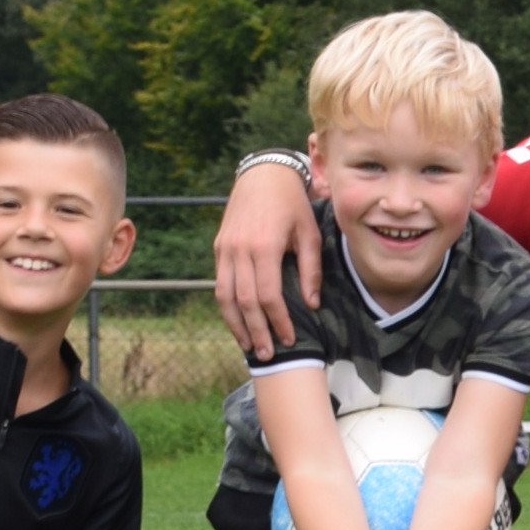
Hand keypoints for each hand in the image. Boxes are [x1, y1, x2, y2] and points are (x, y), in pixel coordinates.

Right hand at [210, 158, 321, 356]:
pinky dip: (227, 307)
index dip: (278, 320)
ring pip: (225, 296)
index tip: (289, 338)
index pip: (268, 295)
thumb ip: (310, 270)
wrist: (263, 175)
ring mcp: (225, 248)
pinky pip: (220, 284)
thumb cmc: (292, 204)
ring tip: (250, 346)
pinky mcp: (219, 248)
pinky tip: (238, 322)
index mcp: (264, 245)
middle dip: (256, 331)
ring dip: (236, 325)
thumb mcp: (309, 233)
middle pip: (244, 301)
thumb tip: (311, 304)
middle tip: (269, 355)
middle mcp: (240, 249)